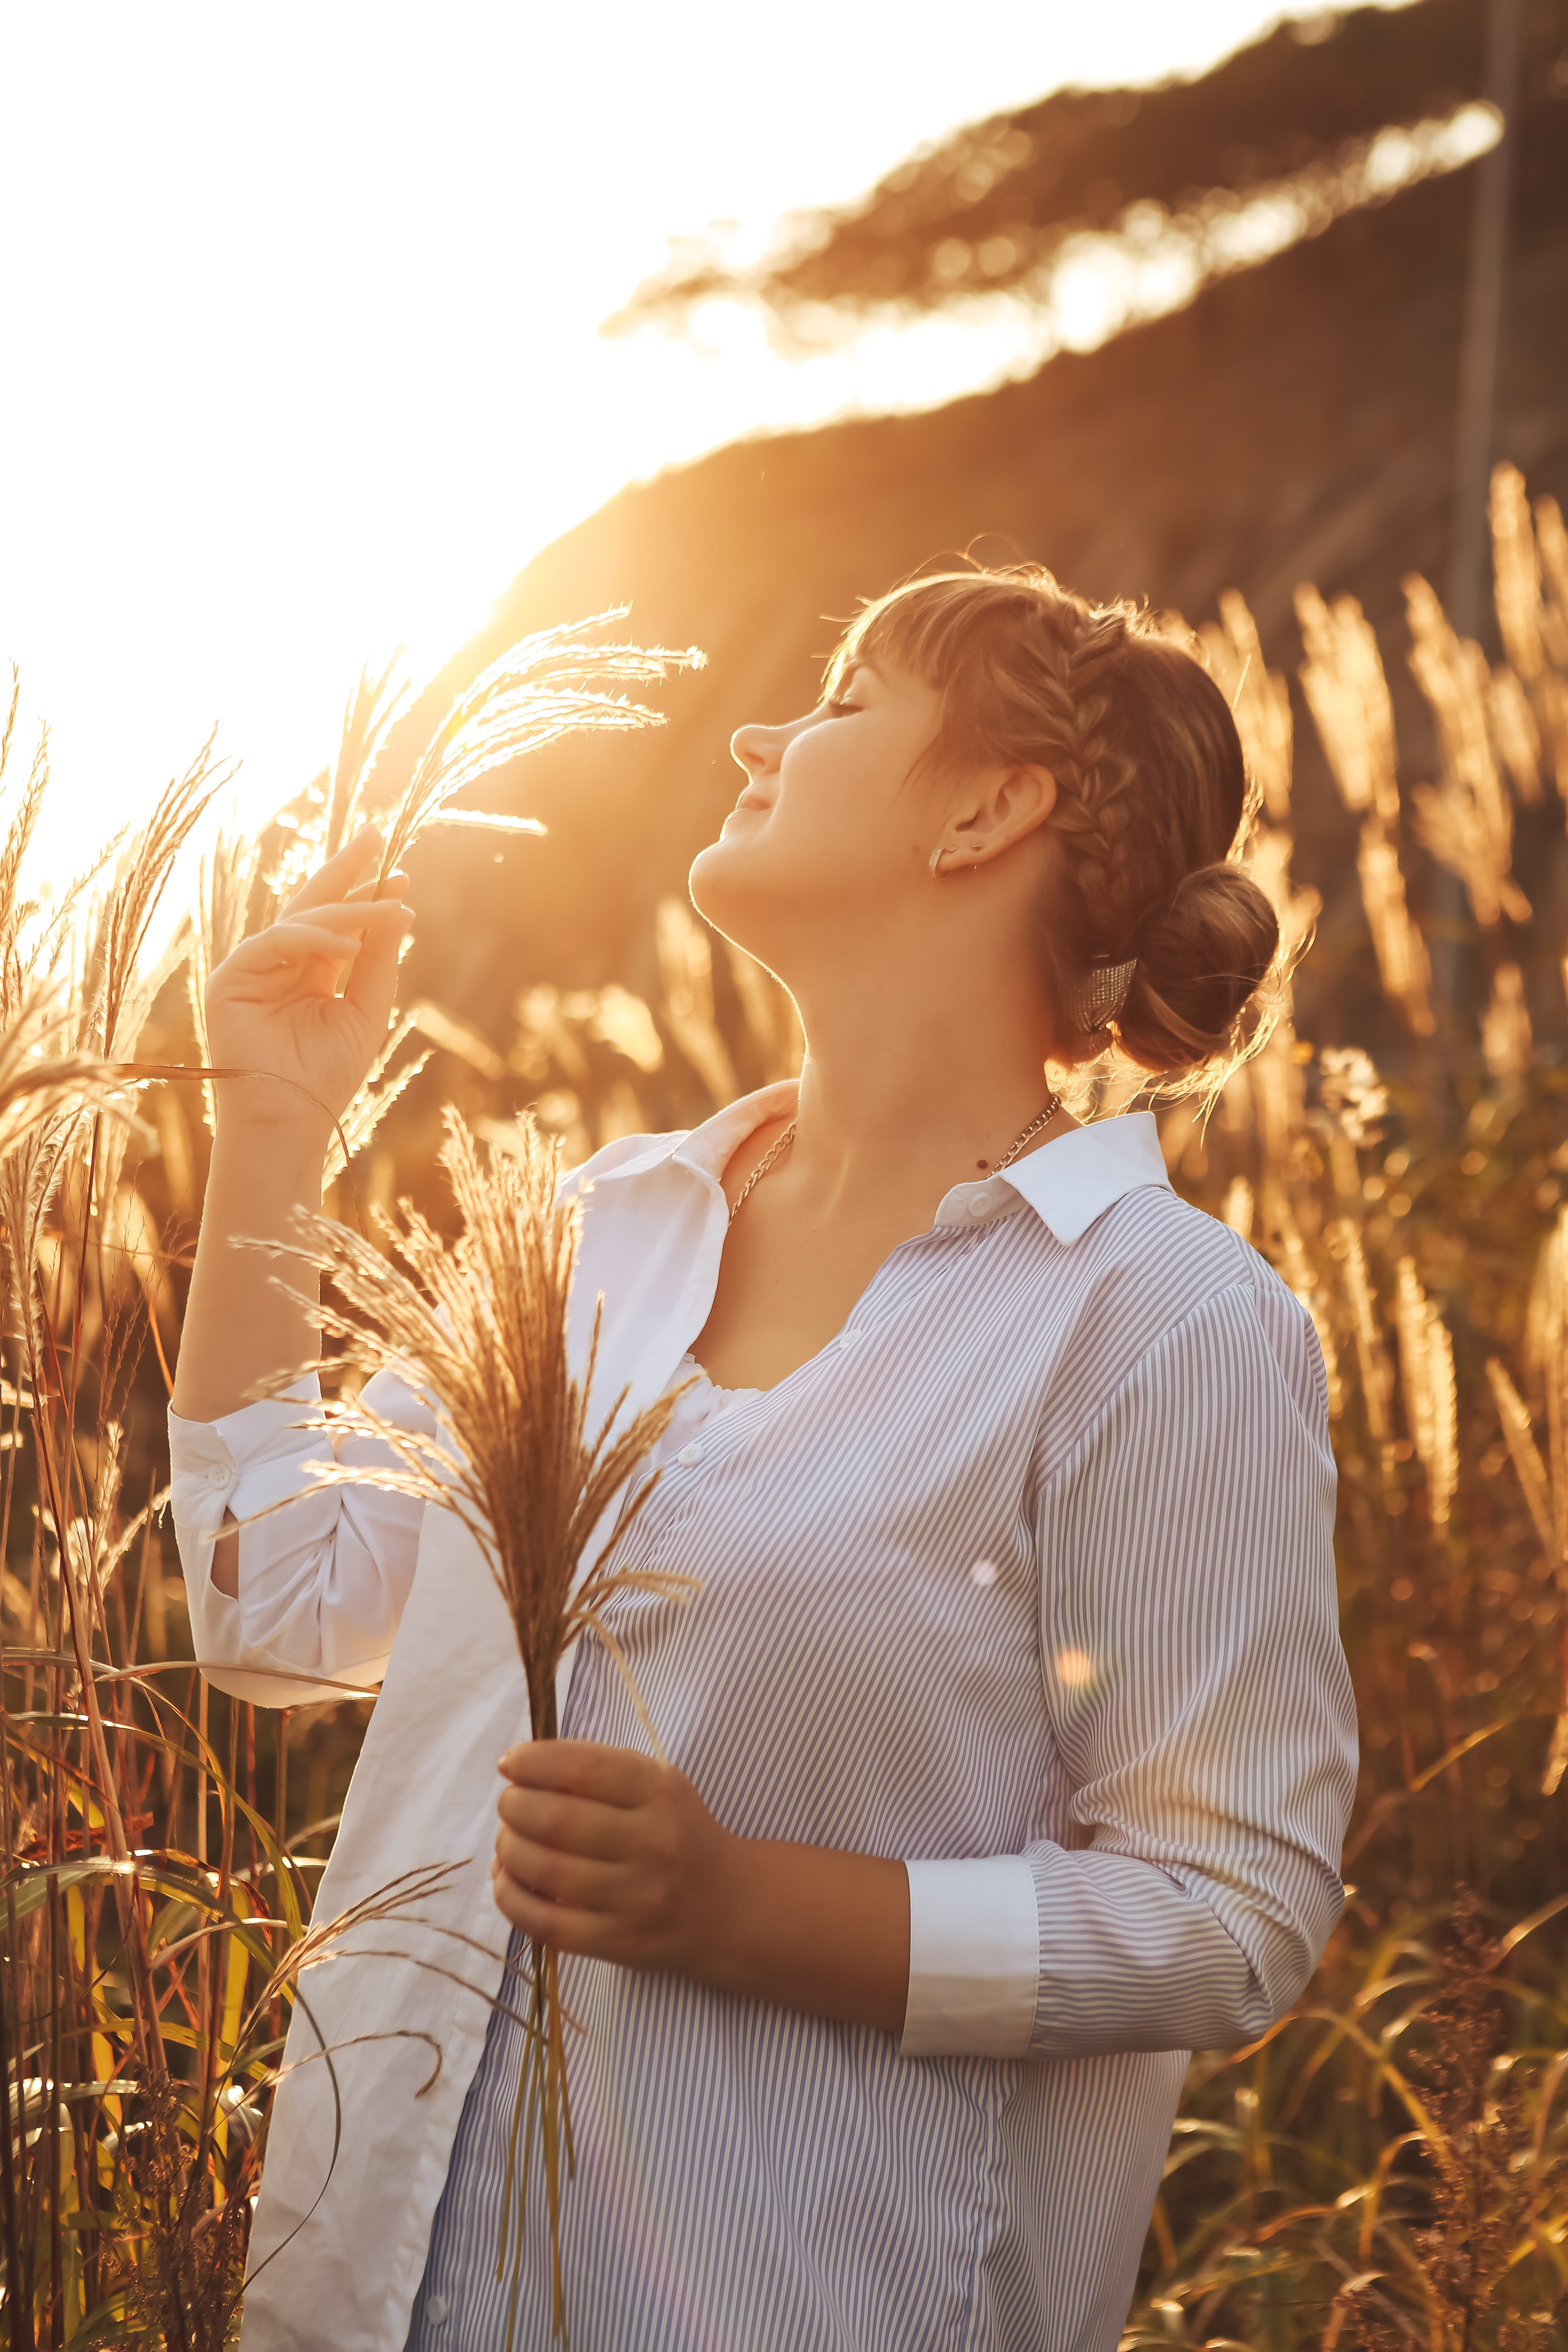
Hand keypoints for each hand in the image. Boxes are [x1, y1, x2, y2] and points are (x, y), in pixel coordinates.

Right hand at [202, 822, 414, 1135]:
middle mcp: (279, 966)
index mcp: (310, 974)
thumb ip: (379, 960)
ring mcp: (251, 970)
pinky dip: (313, 938)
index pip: (337, 922)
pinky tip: (349, 945)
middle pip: (312, 904)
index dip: (367, 896)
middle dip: (346, 869)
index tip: (401, 875)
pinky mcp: (230, 980)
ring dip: (349, 911)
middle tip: (377, 835)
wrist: (293, 1118)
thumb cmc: (328, 1075)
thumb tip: (399, 908)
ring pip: (301, 920)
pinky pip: (276, 942)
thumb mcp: (366, 1009)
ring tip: (390, 909)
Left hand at [492, 1740, 738, 1984]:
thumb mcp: (659, 1784)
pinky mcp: (619, 1942)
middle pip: (556, 1820)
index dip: (532, 1762)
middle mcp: (651, 1842)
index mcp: (660, 1791)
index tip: (510, 1764)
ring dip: (508, 1850)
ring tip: (507, 1840)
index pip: (581, 1769)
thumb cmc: (679, 1833)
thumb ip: (599, 1771)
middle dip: (514, 1806)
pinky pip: (547, 1923)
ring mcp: (636, 1897)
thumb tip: (519, 1769)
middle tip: (509, 1805)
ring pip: (546, 1871)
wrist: (729, 1907)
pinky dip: (511, 1899)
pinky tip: (506, 1880)